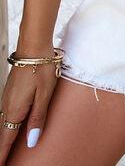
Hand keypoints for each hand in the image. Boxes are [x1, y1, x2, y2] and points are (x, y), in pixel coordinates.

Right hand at [0, 44, 57, 163]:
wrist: (34, 46)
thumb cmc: (41, 67)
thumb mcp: (44, 95)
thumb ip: (38, 119)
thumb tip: (31, 141)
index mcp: (15, 110)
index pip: (5, 139)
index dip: (3, 155)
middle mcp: (7, 106)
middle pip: (2, 133)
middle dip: (2, 148)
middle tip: (3, 161)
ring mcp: (7, 98)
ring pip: (3, 123)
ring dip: (4, 137)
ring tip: (6, 150)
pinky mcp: (11, 91)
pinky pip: (6, 113)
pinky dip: (6, 125)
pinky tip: (11, 127)